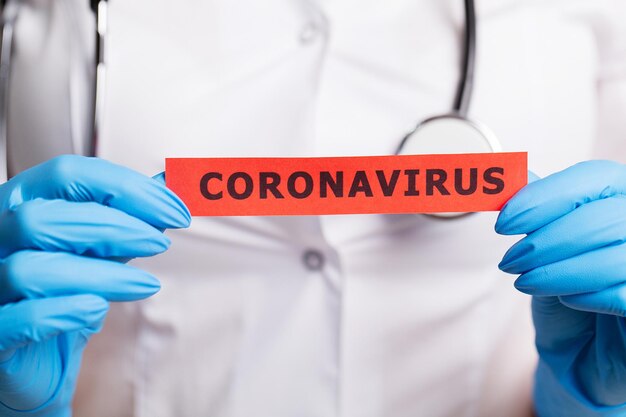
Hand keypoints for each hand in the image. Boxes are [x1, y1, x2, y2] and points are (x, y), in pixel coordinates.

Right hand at [0, 155, 189, 415]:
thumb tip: (173, 182)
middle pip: (42, 216)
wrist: (37, 354)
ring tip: (145, 284)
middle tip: (159, 243)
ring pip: (30, 269)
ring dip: (101, 274)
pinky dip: (63, 313)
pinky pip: (15, 319)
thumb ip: (133, 214)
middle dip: (113, 227)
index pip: (67, 173)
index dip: (126, 187)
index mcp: (23, 203)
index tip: (173, 209)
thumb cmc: (65, 290)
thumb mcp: (103, 245)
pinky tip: (98, 310)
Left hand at [496, 160, 625, 415]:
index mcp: (624, 200)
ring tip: (526, 281)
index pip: (597, 177)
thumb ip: (535, 208)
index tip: (505, 220)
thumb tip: (512, 175)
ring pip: (615, 256)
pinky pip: (625, 293)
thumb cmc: (568, 293)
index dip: (546, 195)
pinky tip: (568, 300)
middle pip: (604, 216)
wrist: (581, 352)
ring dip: (557, 270)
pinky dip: (587, 295)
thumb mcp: (545, 247)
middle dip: (546, 240)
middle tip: (510, 260)